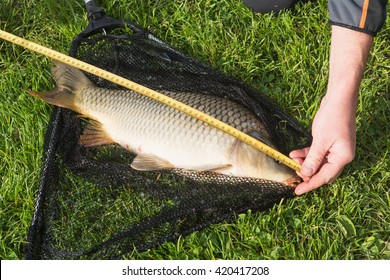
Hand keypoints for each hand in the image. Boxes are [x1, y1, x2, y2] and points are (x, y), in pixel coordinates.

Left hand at [289, 26, 372, 195]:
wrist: (338, 99)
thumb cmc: (332, 118)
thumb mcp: (320, 141)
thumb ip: (313, 159)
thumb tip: (307, 174)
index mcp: (342, 158)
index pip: (324, 177)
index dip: (310, 184)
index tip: (297, 191)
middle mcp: (340, 156)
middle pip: (322, 172)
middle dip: (307, 173)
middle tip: (292, 174)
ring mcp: (335, 149)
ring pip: (317, 163)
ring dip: (304, 163)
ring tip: (290, 159)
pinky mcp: (328, 142)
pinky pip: (316, 153)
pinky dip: (306, 154)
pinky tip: (293, 153)